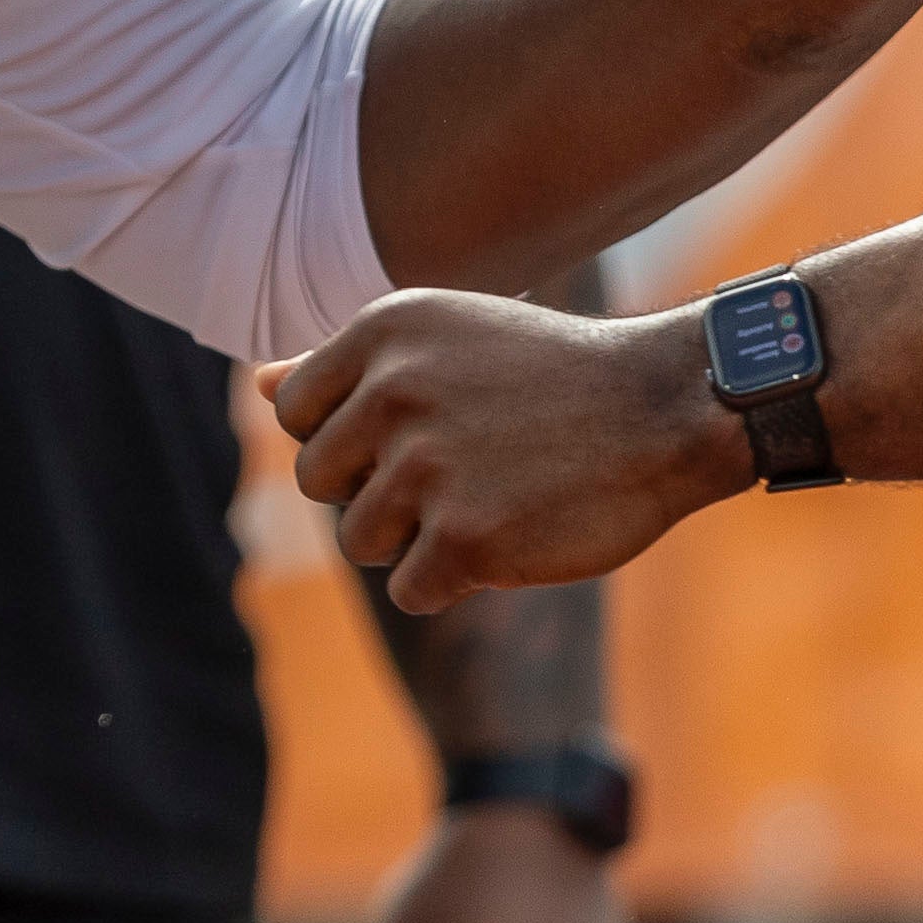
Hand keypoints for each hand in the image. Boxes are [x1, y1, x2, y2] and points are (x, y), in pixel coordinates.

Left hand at [276, 296, 744, 611]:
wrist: (663, 408)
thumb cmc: (548, 377)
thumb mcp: (442, 340)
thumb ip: (345, 367)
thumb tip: (259, 384)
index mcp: (381, 334)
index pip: (295, 414)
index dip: (347, 440)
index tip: (410, 434)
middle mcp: (393, 391)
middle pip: (317, 483)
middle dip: (375, 493)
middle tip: (457, 472)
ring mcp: (427, 466)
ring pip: (358, 541)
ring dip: (414, 540)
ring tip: (486, 500)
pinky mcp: (464, 538)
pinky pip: (409, 589)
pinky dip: (452, 580)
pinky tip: (508, 537)